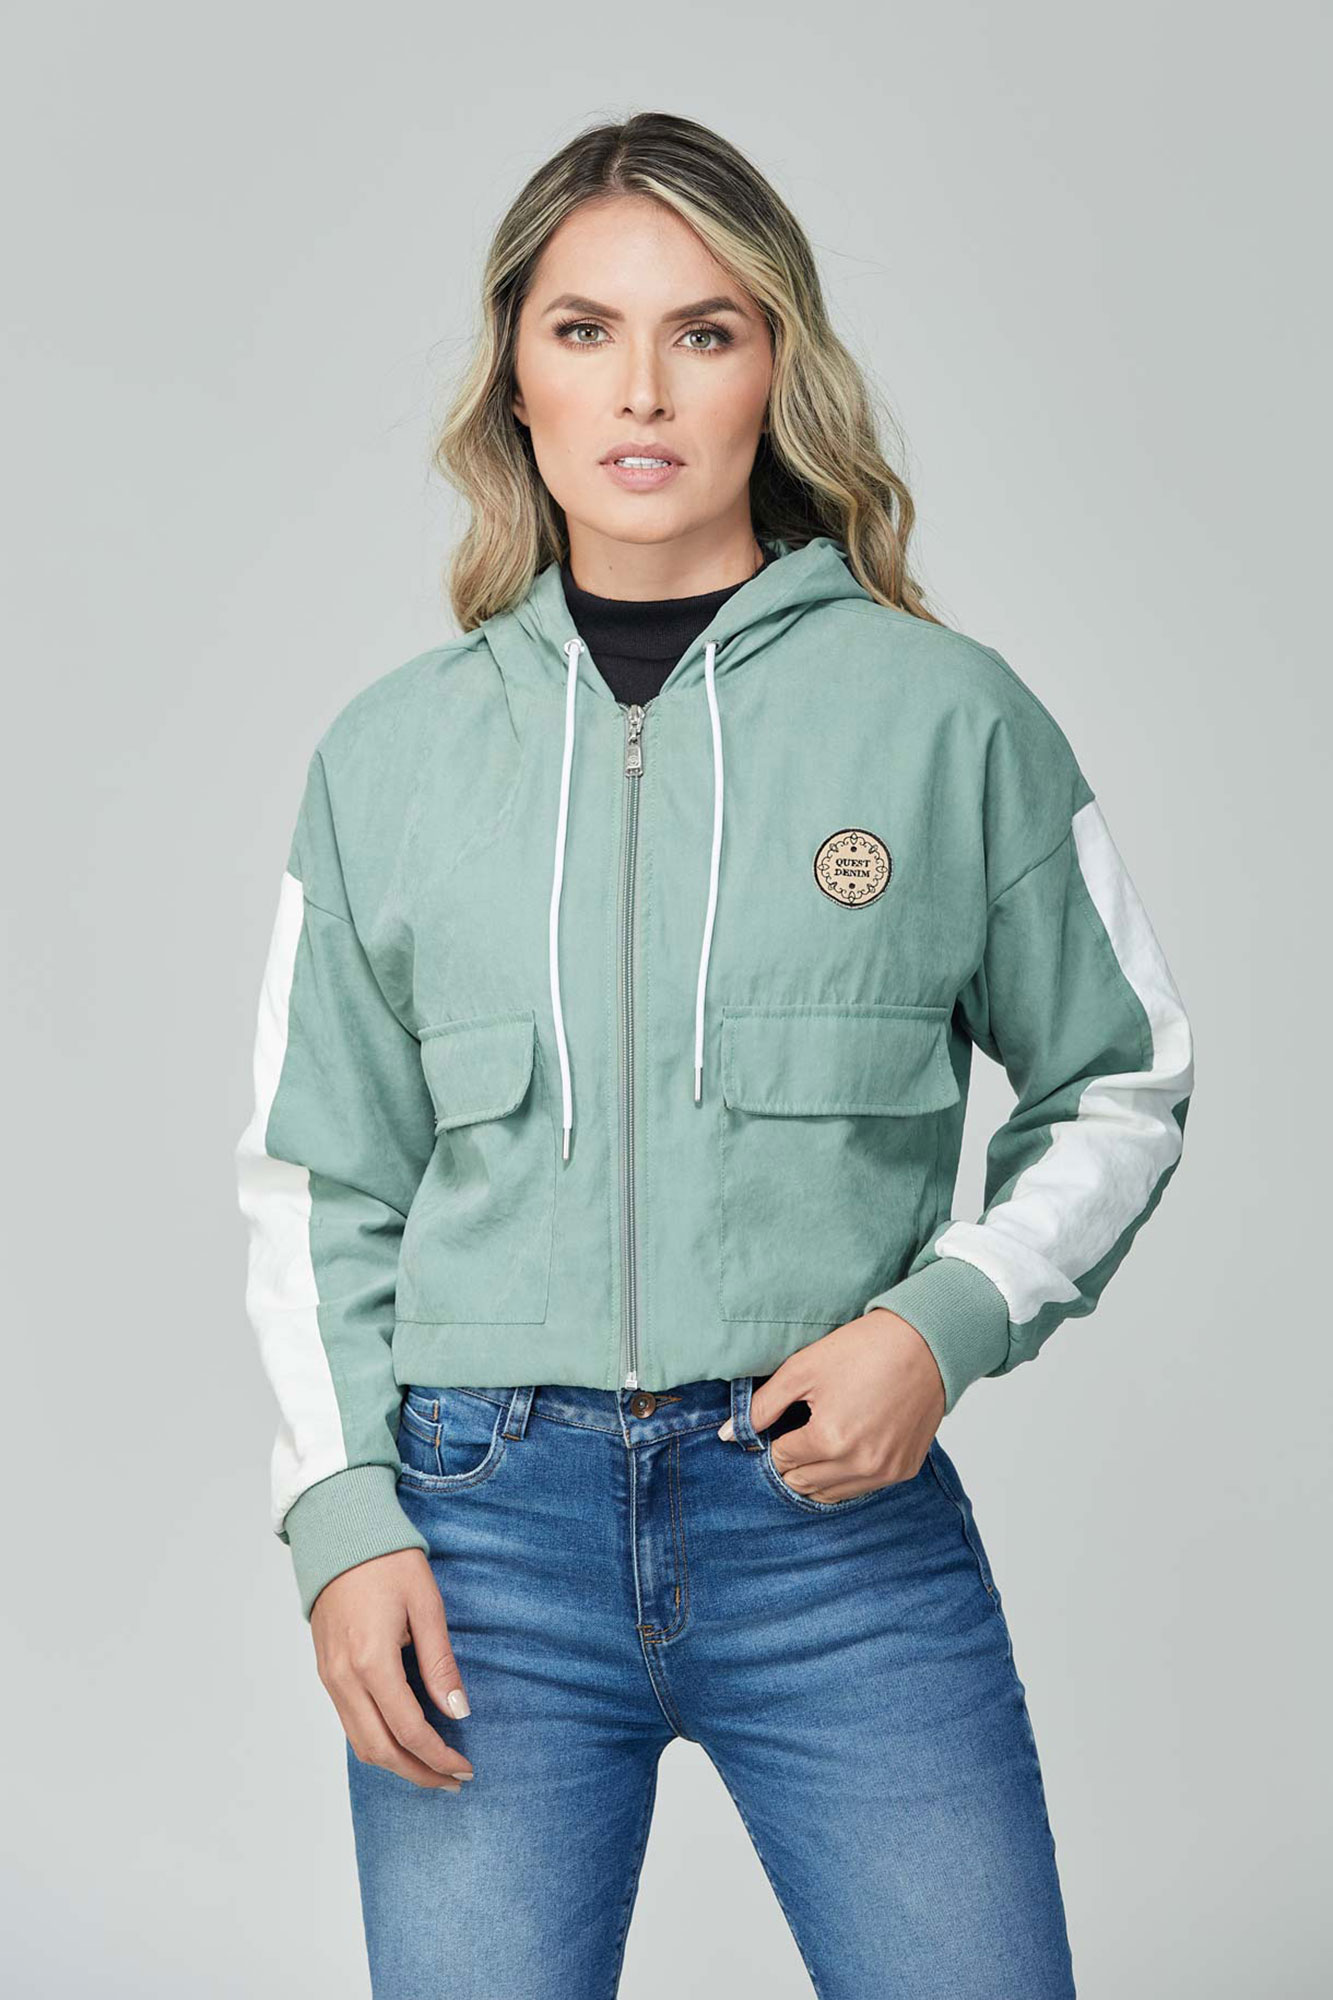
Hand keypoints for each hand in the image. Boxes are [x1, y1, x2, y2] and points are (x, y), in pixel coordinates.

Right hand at [310, 1549, 476, 1791]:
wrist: (340, 1533)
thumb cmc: (388, 1561)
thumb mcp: (426, 1605)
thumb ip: (440, 1663)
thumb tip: (458, 1711)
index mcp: (371, 1662)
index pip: (409, 1731)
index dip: (440, 1757)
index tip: (466, 1768)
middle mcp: (344, 1678)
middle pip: (381, 1750)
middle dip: (419, 1773)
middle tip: (453, 1780)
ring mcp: (329, 1677)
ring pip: (360, 1743)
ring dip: (396, 1764)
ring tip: (432, 1768)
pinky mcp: (325, 1671)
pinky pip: (349, 1723)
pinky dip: (377, 1742)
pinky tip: (403, 1739)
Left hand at [718, 1308, 946, 1501]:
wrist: (926, 1344)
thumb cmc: (864, 1350)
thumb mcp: (803, 1369)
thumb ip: (762, 1405)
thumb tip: (727, 1434)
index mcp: (830, 1439)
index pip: (781, 1460)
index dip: (777, 1439)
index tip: (787, 1420)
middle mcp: (859, 1464)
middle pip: (802, 1483)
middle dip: (793, 1460)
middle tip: (801, 1430)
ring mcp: (884, 1472)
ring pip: (830, 1494)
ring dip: (818, 1472)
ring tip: (823, 1437)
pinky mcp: (903, 1470)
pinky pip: (861, 1489)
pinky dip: (847, 1474)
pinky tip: (849, 1444)